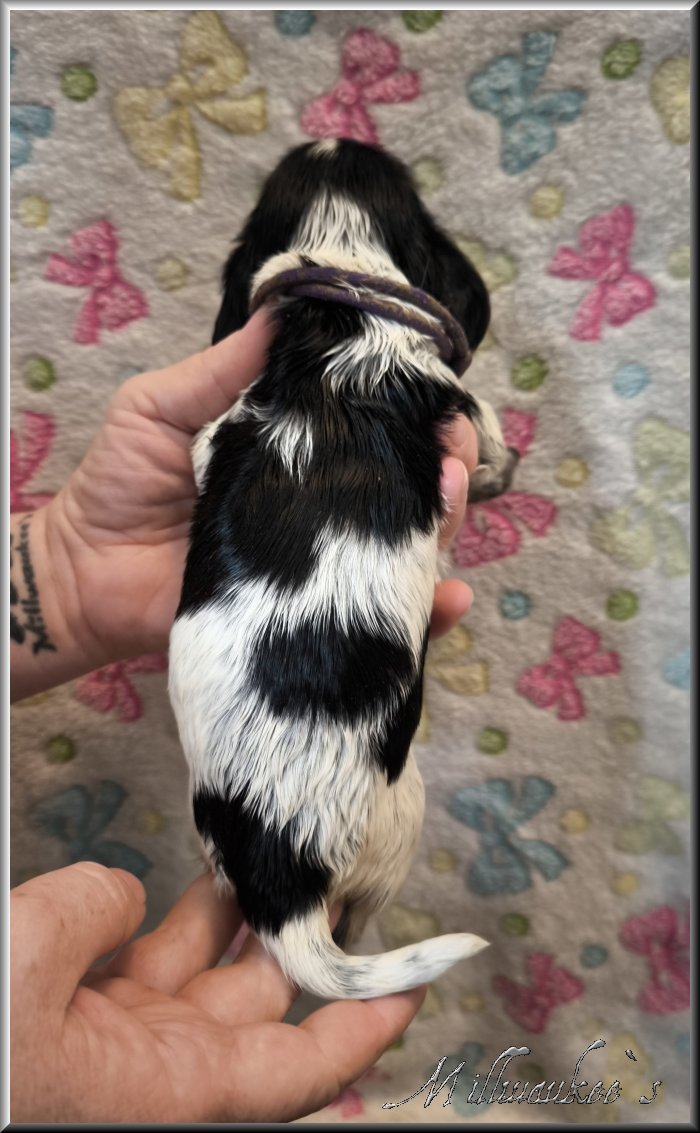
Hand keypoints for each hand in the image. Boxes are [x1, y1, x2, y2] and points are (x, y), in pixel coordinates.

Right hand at [10, 863, 423, 1121]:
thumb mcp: (22, 966)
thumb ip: (92, 915)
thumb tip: (119, 896)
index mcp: (160, 1090)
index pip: (297, 1069)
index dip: (362, 1027)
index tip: (416, 983)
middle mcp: (147, 1073)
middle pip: (253, 1009)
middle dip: (290, 941)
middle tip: (323, 873)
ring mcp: (109, 1042)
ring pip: (196, 978)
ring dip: (231, 920)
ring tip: (262, 856)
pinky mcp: (72, 1011)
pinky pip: (141, 962)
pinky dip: (166, 917)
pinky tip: (182, 874)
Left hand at [18, 309, 476, 692]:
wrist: (83, 574)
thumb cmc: (119, 485)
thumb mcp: (159, 407)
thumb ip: (220, 371)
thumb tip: (279, 311)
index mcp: (295, 458)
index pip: (371, 434)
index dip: (414, 420)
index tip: (439, 407)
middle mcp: (318, 512)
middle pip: (406, 492)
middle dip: (447, 471)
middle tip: (452, 460)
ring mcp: (318, 569)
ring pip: (405, 550)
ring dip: (445, 527)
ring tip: (449, 503)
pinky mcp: (309, 617)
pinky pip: (374, 619)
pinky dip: (425, 613)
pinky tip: (446, 596)